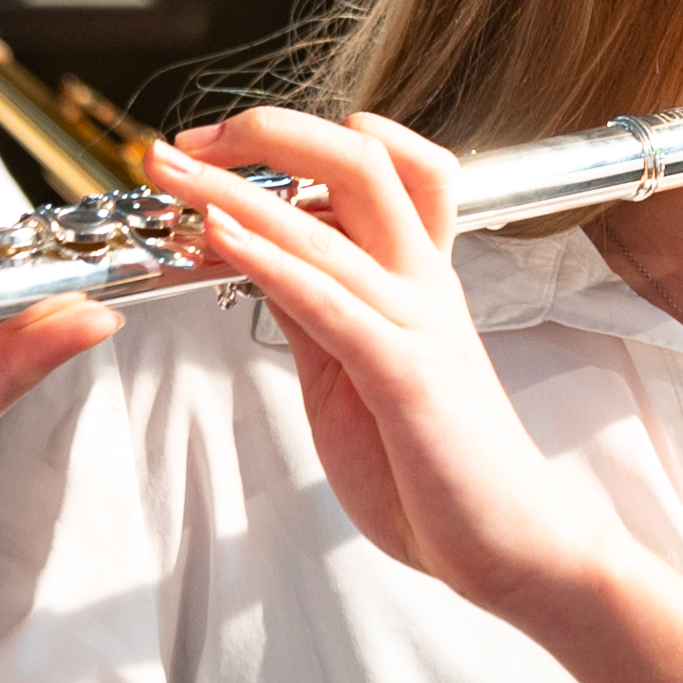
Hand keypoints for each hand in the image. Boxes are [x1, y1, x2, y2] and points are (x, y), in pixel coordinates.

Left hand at [153, 119, 682, 682]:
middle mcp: (424, 282)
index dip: (296, 142)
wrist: (512, 549)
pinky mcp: (408, 375)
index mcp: (417, 278)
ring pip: (332, 219)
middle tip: (184, 137)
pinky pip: (332, 300)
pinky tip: (217, 236)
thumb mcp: (354, 373)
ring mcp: (420, 323)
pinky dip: (269, 258)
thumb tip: (254, 259)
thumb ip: (314, 312)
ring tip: (170, 167)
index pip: (378, 166)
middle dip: (265, 133)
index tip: (214, 148)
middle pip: (361, 159)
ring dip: (236, 187)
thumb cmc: (438, 471)